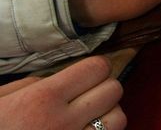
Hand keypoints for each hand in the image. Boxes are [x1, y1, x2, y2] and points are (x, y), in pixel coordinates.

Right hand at [0, 56, 124, 129]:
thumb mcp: (1, 99)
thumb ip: (34, 84)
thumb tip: (62, 79)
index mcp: (42, 99)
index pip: (97, 68)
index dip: (97, 67)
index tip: (90, 72)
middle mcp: (63, 122)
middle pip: (114, 90)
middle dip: (104, 88)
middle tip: (89, 94)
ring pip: (119, 119)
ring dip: (109, 114)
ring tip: (92, 116)